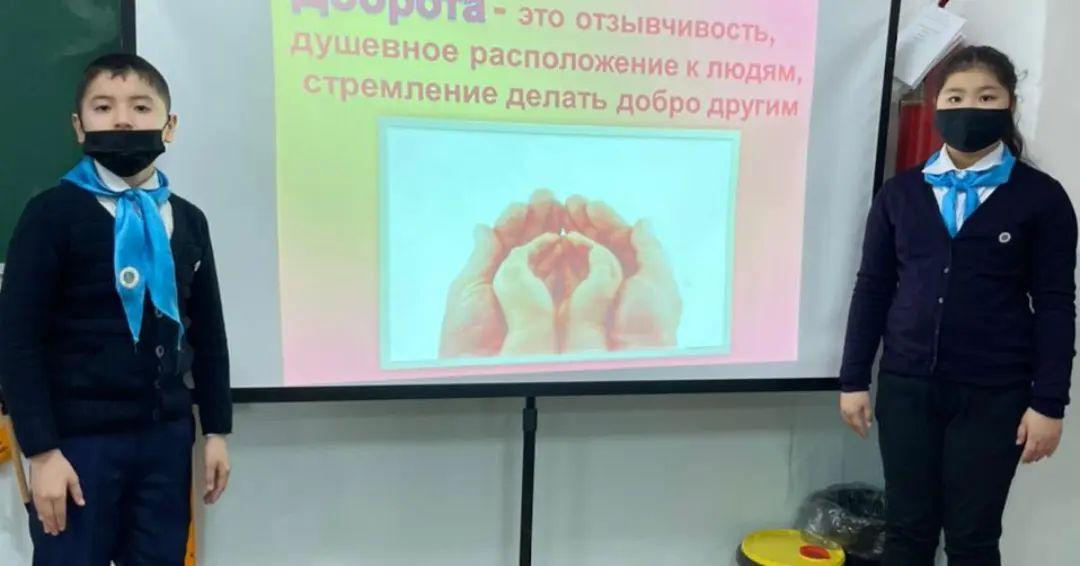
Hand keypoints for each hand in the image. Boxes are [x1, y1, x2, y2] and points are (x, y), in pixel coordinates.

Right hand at [29, 449, 84, 534]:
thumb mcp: (73, 478)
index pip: (60, 512)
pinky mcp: (33, 493)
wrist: (44, 458)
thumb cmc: (61, 467)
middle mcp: (48, 498)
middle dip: (52, 524)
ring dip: (45, 522)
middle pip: (50, 515)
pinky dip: (39, 514)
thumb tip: (82, 504)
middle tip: (54, 533)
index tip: (62, 529)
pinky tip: (40, 518)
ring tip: (47, 530)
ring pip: (42, 513)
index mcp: (59, 495)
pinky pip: (36, 508)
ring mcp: (39, 497)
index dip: (61, 521)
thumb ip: (77, 492)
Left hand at [203, 435, 230, 503]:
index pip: (220, 487)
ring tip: (208, 496)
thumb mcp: (209, 464)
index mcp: (224, 472)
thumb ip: (209, 477)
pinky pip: (219, 479)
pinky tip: (211, 486)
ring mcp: (224, 468)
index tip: (208, 502)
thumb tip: (209, 490)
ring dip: (214, 490)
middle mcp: (226, 472)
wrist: (216, 438)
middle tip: (207, 502)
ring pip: (220, 483)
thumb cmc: (212, 451)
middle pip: (221, 486)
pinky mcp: (221, 465)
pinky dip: (214, 484)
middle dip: (215, 495)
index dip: (214, 495)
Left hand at [438, 189, 561, 357]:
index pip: (508, 241)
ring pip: (550, 254)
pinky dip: (568, 254)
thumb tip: (483, 227)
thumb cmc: (467, 338)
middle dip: (540, 218)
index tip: (523, 206)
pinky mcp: (557, 307)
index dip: (516, 221)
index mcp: (495, 276)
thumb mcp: (468, 289)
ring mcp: (538, 293)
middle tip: (547, 199)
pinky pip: (564, 276)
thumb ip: (482, 256)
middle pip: (533, 243)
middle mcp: (518, 282)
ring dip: (555, 230)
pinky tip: (566, 239)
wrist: (483, 371)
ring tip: (560, 210)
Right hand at [564, 196, 680, 348]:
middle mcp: (616, 277)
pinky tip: (555, 240)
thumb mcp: (658, 280)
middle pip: (598, 241)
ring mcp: (594, 288)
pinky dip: (560, 254)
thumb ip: (650, 248)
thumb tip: (642, 222)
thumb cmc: (649, 322)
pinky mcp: (574, 300)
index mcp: (638, 271)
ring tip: (559, 214)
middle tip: (569, 203)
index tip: (590, 205)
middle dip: (584, 220)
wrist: (629, 356)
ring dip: (571, 231)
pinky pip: (566, 271)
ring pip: (581, 252)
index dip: (605, 219)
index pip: (620, 237)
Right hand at [840, 391, 873, 438]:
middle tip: (861, 434)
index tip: (865, 436)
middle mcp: (847, 413)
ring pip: (847, 421)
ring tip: (856, 429)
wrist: (852, 384)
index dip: (862, 432)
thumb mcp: (867, 405)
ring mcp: (843, 410)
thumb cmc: (861, 394)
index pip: (858, 426)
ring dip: (852, 426)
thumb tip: (868, 425)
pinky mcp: (842, 406)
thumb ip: (868, 416)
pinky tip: (851, 421)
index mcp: (853, 414)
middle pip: (852, 425)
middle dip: (857, 430)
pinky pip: (844, 417)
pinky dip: (848, 421)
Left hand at [1017, 408, 1062, 463]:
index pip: (1029, 452)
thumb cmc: (1034, 413)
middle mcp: (1043, 441)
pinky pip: (1054, 447)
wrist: (1048, 406)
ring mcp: (1051, 439)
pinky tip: (1048, 454)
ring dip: (1040, 456)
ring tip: (1036, 459)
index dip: (1025, 458)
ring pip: (1046, 452)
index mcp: (1033, 438)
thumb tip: (1018, 443)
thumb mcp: (1023, 422)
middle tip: (1028, 461)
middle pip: (1037, 453)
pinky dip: (1050, 452)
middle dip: (1032, 458)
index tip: (1023, 461)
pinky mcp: (1057, 436)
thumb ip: (1021, 434)